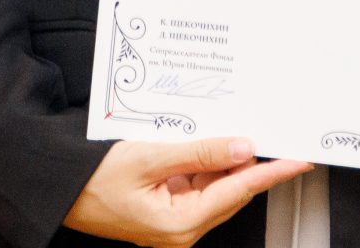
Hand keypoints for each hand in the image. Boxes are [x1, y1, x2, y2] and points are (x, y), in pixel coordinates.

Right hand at [63, 135, 311, 244]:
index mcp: (180, 225)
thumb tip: (243, 148)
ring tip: (244, 129)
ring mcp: (173, 220)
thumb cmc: (94, 180)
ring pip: (216, 185)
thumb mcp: (149, 158)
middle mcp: (181, 229)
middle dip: (256, 163)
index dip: (273, 173)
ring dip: (229, 159)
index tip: (299, 159)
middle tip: (280, 135)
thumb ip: (199, 153)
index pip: (239, 191)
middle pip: (231, 191)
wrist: (60, 189)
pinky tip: (212, 139)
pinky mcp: (165, 207)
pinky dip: (208, 161)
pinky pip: (197, 182)